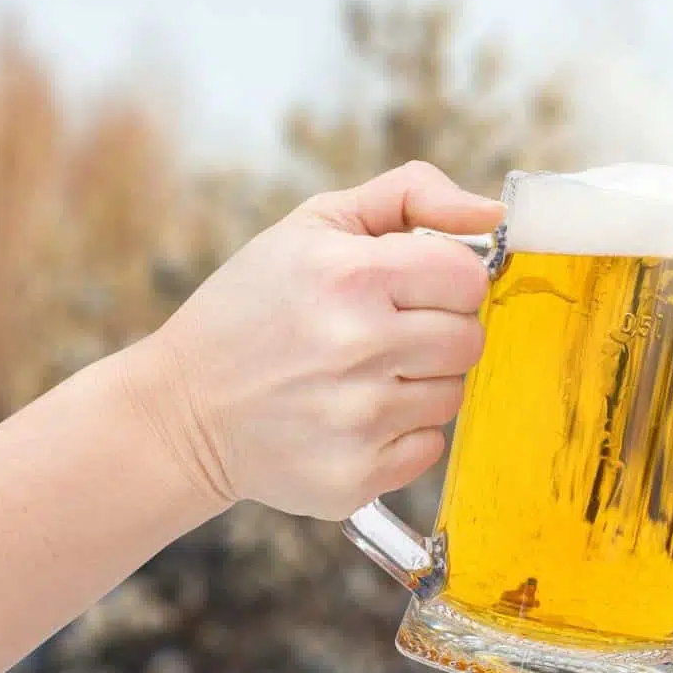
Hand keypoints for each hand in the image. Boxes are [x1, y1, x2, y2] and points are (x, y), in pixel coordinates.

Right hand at [126, 161, 503, 519]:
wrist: (181, 411)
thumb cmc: (255, 307)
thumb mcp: (316, 224)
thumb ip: (411, 196)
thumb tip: (491, 213)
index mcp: (350, 275)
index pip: (468, 278)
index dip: (445, 278)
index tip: (412, 286)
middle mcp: (357, 347)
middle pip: (469, 338)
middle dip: (436, 330)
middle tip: (383, 331)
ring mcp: (358, 418)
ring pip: (452, 394)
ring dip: (419, 382)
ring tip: (360, 373)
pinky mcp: (356, 476)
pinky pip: (429, 446)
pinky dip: (401, 433)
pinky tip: (352, 415)